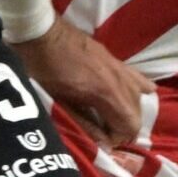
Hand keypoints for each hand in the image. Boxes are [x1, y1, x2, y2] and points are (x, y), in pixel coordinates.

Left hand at [13, 19, 152, 149]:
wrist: (39, 32)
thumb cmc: (42, 70)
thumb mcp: (59, 103)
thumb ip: (85, 124)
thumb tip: (104, 143)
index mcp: (106, 93)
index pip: (130, 125)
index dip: (117, 139)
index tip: (101, 142)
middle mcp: (119, 79)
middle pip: (137, 112)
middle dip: (124, 128)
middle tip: (105, 133)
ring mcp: (119, 66)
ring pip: (138, 96)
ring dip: (128, 111)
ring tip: (112, 117)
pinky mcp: (114, 58)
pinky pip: (136, 78)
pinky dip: (136, 91)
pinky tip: (127, 96)